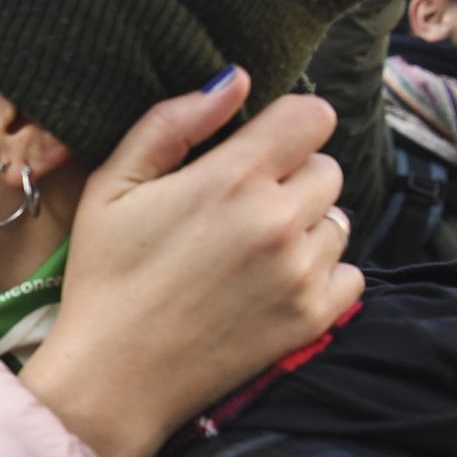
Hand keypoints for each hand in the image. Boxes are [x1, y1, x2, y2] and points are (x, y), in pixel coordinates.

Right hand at [18, 69, 360, 456]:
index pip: (312, 116)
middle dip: (291, 177)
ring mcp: (301, 273)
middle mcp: (278, 221)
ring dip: (306, 226)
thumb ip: (172, 122)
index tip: (258, 146)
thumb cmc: (106, 276)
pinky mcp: (313, 318)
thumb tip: (235, 79)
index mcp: (231, 179)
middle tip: (240, 208)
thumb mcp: (112, 186)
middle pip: (326, 168)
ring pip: (338, 220)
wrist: (113, 377)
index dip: (287, 124)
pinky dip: (320, 274)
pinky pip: (350, 273)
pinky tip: (271, 284)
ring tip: (252, 251)